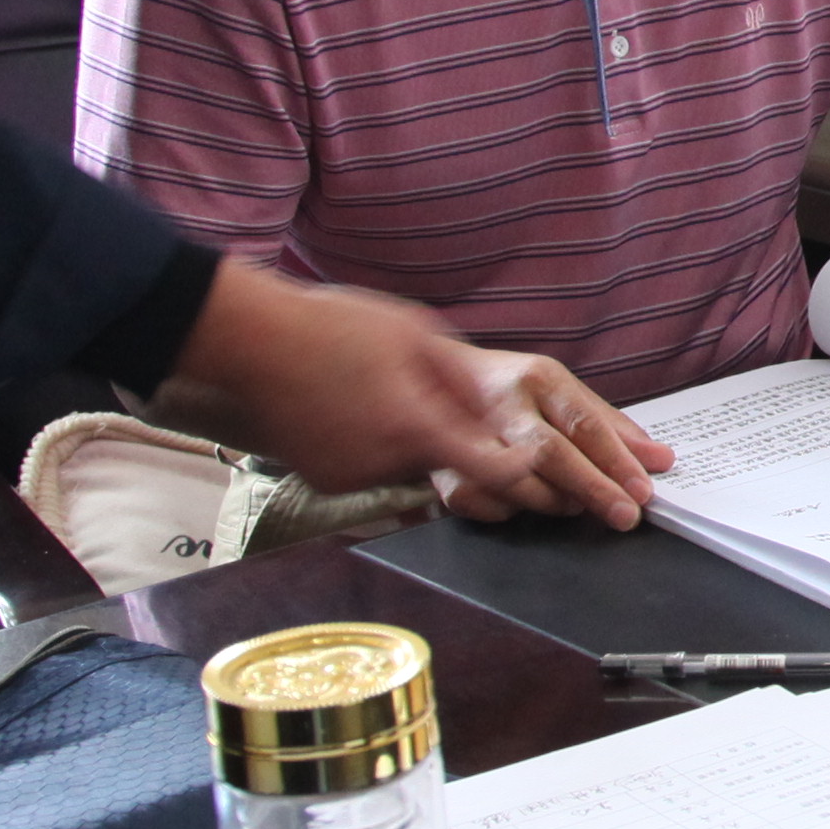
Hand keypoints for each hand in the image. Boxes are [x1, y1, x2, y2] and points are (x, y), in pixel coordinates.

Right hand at [162, 265, 650, 527]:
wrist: (243, 342)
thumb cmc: (329, 326)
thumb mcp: (413, 334)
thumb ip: (460, 377)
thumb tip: (499, 404)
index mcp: (423, 424)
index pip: (504, 471)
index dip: (550, 482)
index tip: (586, 492)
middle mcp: (392, 461)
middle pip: (473, 484)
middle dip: (525, 492)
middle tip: (575, 502)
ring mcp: (358, 476)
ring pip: (427, 476)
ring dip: (450, 459)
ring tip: (446, 427)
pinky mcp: (331, 480)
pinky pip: (383, 472)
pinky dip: (397, 454)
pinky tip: (375, 416)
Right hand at [423, 352, 665, 528]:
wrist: (433, 381)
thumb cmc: (513, 391)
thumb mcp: (565, 395)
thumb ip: (613, 429)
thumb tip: (661, 460)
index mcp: (539, 378)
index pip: (584, 423)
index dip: (617, 461)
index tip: (643, 491)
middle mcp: (503, 404)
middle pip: (551, 453)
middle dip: (593, 489)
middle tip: (625, 515)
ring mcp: (467, 437)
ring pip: (518, 484)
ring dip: (555, 502)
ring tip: (577, 506)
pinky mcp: (444, 473)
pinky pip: (487, 504)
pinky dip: (513, 511)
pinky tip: (526, 502)